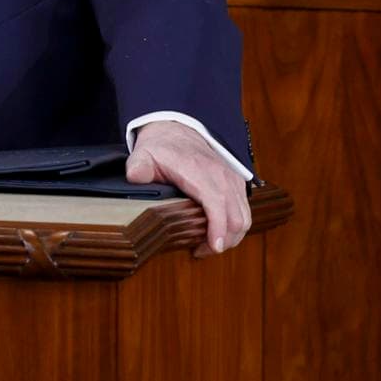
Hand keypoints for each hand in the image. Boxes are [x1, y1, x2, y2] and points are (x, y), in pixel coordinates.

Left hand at [126, 121, 251, 256]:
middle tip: (201, 251)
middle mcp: (221, 175)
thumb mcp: (144, 154)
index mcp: (199, 171)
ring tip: (209, 245)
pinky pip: (245, 210)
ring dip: (231, 237)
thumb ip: (139, 166)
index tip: (212, 247)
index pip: (217, 203)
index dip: (218, 228)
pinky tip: (217, 232)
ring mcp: (231, 179)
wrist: (178, 129)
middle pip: (236, 217)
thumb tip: (135, 177)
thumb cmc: (162, 147)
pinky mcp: (236, 183)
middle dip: (223, 241)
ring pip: (244, 217)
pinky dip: (236, 226)